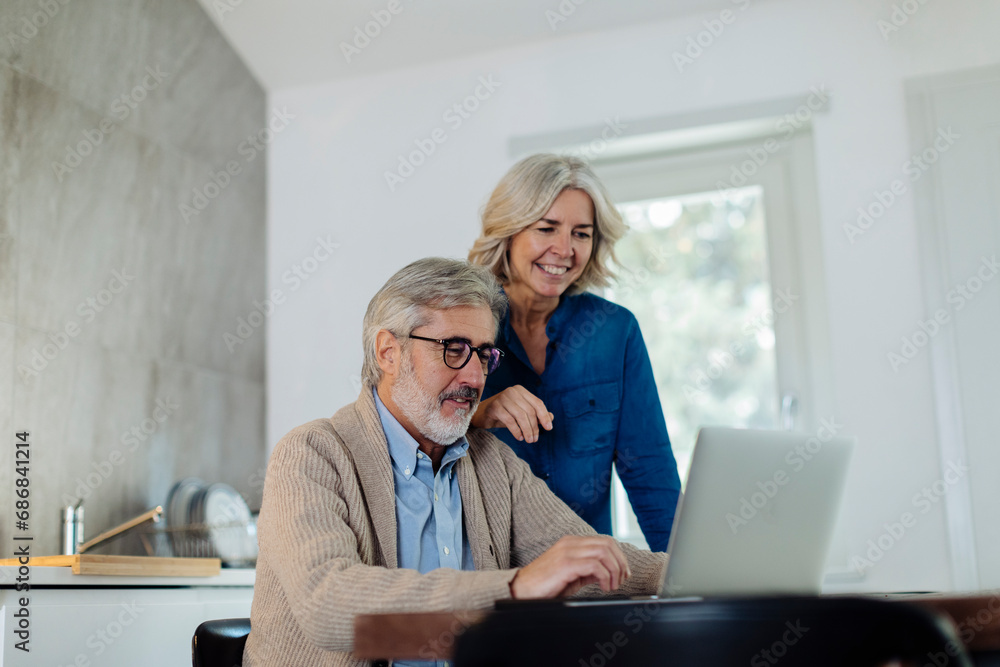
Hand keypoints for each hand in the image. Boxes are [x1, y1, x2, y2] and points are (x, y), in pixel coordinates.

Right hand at [471, 386, 553, 442]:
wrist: (481, 415)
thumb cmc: (504, 414)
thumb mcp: (521, 414)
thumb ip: (536, 414)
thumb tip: (551, 417)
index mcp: (521, 390)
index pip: (537, 403)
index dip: (544, 416)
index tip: (549, 428)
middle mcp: (512, 391)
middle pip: (529, 411)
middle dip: (534, 427)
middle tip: (534, 439)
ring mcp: (502, 398)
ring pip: (520, 416)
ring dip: (527, 430)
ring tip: (528, 440)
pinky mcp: (494, 407)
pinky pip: (509, 420)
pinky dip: (516, 430)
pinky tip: (519, 437)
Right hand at [509, 536, 630, 598]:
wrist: (521, 590)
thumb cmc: (544, 585)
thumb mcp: (572, 575)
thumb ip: (588, 570)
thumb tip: (607, 572)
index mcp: (571, 543)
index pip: (604, 541)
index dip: (619, 556)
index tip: (624, 573)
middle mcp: (570, 543)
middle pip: (608, 543)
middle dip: (620, 562)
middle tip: (622, 580)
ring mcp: (568, 552)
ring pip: (604, 552)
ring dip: (614, 570)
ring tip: (613, 585)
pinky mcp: (566, 564)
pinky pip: (595, 565)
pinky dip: (605, 576)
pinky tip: (604, 587)